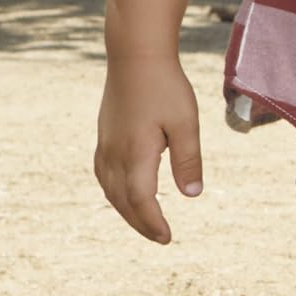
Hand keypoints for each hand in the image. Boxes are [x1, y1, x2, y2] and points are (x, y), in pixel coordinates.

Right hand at [95, 50, 203, 244]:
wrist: (135, 57)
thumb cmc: (166, 88)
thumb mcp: (186, 123)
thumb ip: (188, 160)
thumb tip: (191, 195)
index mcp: (136, 153)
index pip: (141, 199)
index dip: (152, 222)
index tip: (167, 238)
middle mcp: (115, 153)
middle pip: (123, 200)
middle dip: (140, 222)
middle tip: (160, 238)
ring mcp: (106, 144)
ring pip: (110, 189)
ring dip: (126, 210)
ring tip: (144, 222)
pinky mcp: (104, 136)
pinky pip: (104, 174)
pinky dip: (114, 191)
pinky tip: (123, 193)